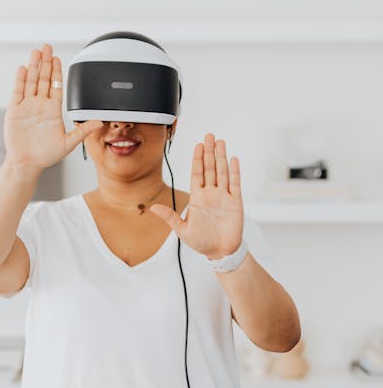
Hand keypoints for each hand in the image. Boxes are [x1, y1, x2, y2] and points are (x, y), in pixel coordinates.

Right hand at [4, 43, 102, 170]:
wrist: (27, 163)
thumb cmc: (46, 155)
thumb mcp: (69, 143)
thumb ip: (83, 130)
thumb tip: (99, 122)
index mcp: (53, 110)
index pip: (56, 86)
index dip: (57, 72)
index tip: (59, 59)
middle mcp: (40, 105)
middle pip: (43, 79)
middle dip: (46, 63)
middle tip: (47, 47)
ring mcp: (27, 106)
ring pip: (30, 81)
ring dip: (33, 66)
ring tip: (36, 52)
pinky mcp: (15, 110)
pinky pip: (18, 92)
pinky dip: (20, 80)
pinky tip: (23, 68)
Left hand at [149, 133, 243, 258]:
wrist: (220, 252)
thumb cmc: (201, 242)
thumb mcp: (182, 230)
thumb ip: (170, 217)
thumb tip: (153, 208)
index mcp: (197, 198)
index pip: (197, 174)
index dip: (197, 159)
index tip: (197, 145)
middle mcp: (210, 194)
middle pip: (210, 168)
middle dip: (209, 152)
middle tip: (209, 136)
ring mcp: (224, 196)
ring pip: (222, 172)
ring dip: (221, 157)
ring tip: (220, 142)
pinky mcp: (236, 202)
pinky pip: (235, 184)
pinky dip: (234, 171)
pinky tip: (233, 160)